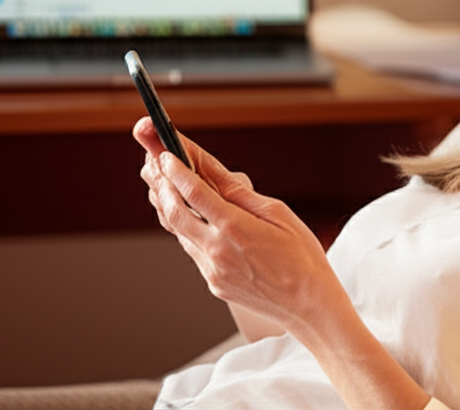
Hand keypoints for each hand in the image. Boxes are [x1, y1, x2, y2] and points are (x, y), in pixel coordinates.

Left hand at [133, 117, 345, 333]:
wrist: (310, 306)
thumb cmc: (302, 257)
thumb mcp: (278, 213)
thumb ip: (240, 194)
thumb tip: (214, 172)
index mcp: (236, 228)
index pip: (194, 192)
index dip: (175, 169)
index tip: (165, 153)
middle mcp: (218, 251)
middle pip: (174, 213)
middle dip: (160, 185)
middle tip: (150, 164)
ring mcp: (212, 270)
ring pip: (179, 233)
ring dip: (168, 206)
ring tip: (159, 184)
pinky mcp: (214, 283)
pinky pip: (192, 251)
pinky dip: (185, 229)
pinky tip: (186, 215)